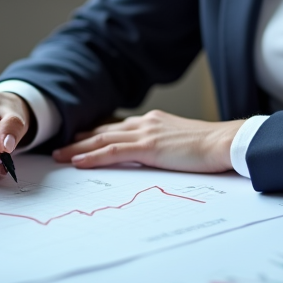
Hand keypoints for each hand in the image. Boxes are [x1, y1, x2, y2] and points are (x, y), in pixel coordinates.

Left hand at [53, 110, 245, 172]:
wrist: (224, 141)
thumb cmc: (209, 146)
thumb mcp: (180, 142)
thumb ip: (162, 145)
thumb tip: (150, 156)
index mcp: (154, 121)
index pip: (118, 127)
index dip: (96, 134)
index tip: (80, 139)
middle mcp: (146, 123)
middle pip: (104, 131)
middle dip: (80, 140)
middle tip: (61, 148)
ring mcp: (145, 133)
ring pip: (102, 140)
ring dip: (78, 148)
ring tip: (59, 156)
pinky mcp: (148, 147)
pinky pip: (113, 152)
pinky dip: (93, 156)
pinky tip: (78, 162)